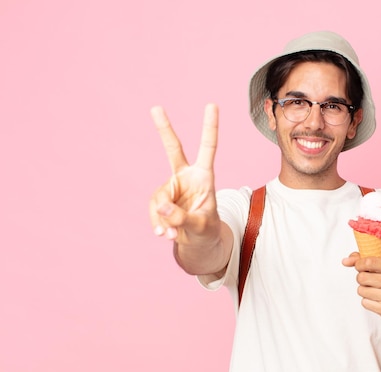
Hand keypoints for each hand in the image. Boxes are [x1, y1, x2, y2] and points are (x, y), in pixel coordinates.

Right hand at [149, 104, 220, 245]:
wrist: (198, 243)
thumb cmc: (207, 231)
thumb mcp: (201, 226)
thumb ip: (183, 217)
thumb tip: (162, 207)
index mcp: (204, 177)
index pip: (208, 148)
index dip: (209, 128)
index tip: (212, 104)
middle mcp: (186, 177)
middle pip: (173, 150)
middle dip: (164, 129)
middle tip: (155, 107)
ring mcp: (171, 188)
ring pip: (159, 198)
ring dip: (164, 220)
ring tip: (172, 235)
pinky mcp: (160, 200)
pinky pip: (154, 211)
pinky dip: (158, 225)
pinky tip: (165, 236)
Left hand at [342, 253, 380, 319]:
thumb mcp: (380, 266)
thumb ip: (361, 259)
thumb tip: (344, 261)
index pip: (368, 262)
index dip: (359, 264)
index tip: (360, 267)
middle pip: (361, 277)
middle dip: (361, 279)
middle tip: (370, 281)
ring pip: (361, 290)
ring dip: (363, 290)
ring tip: (374, 290)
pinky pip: (364, 302)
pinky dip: (367, 301)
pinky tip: (377, 300)